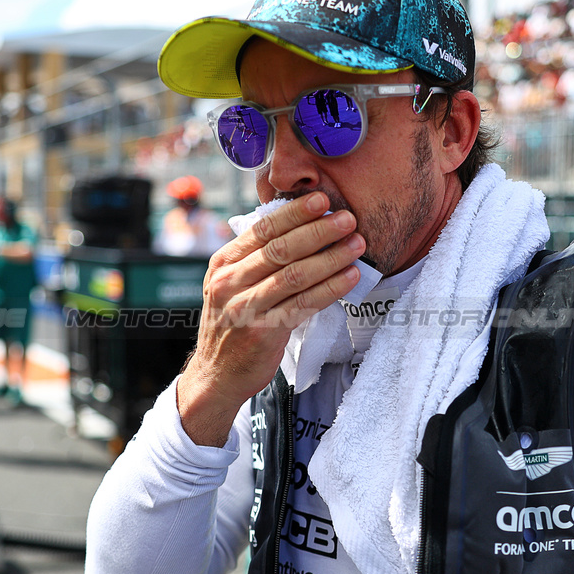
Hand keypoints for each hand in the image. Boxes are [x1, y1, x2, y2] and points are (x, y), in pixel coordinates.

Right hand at [177, 193, 363, 445]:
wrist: (217, 373)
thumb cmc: (233, 323)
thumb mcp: (232, 284)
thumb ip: (256, 258)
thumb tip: (298, 226)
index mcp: (224, 263)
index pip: (262, 229)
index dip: (294, 213)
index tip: (322, 200)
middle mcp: (231, 283)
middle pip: (281, 249)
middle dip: (318, 231)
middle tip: (348, 218)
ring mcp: (246, 308)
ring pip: (294, 276)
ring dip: (330, 258)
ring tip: (356, 245)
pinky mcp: (264, 333)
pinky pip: (303, 305)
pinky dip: (330, 290)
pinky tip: (350, 278)